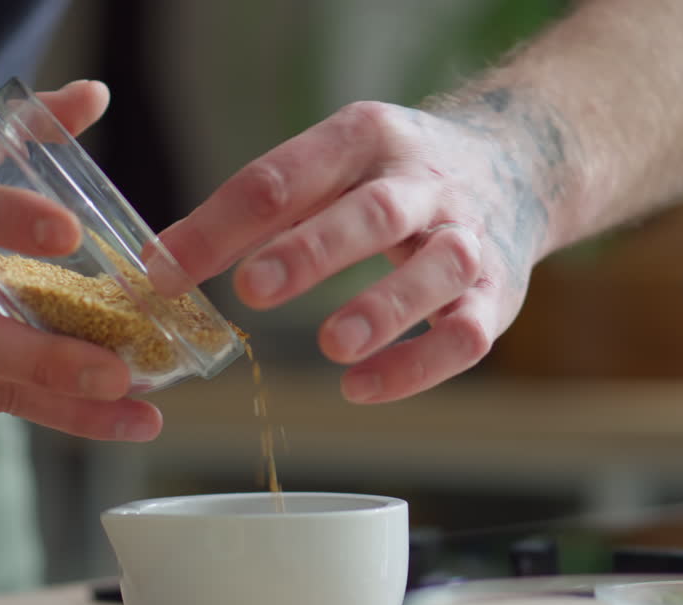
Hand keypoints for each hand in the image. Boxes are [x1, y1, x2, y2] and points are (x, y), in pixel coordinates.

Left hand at [158, 95, 569, 402]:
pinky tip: (359, 388)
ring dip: (383, 309)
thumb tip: (167, 262)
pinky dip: (416, 366)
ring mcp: (467, 239)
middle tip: (253, 289)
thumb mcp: (334, 165)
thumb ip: (261, 210)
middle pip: (371, 214)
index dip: (222, 224)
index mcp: (366, 139)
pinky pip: (465, 335)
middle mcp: (423, 183)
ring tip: (330, 345)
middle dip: (312, 252)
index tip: (165, 270)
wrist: (517, 166)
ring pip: (436, 272)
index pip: (285, 176)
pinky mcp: (496, 296)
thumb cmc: (395, 175)